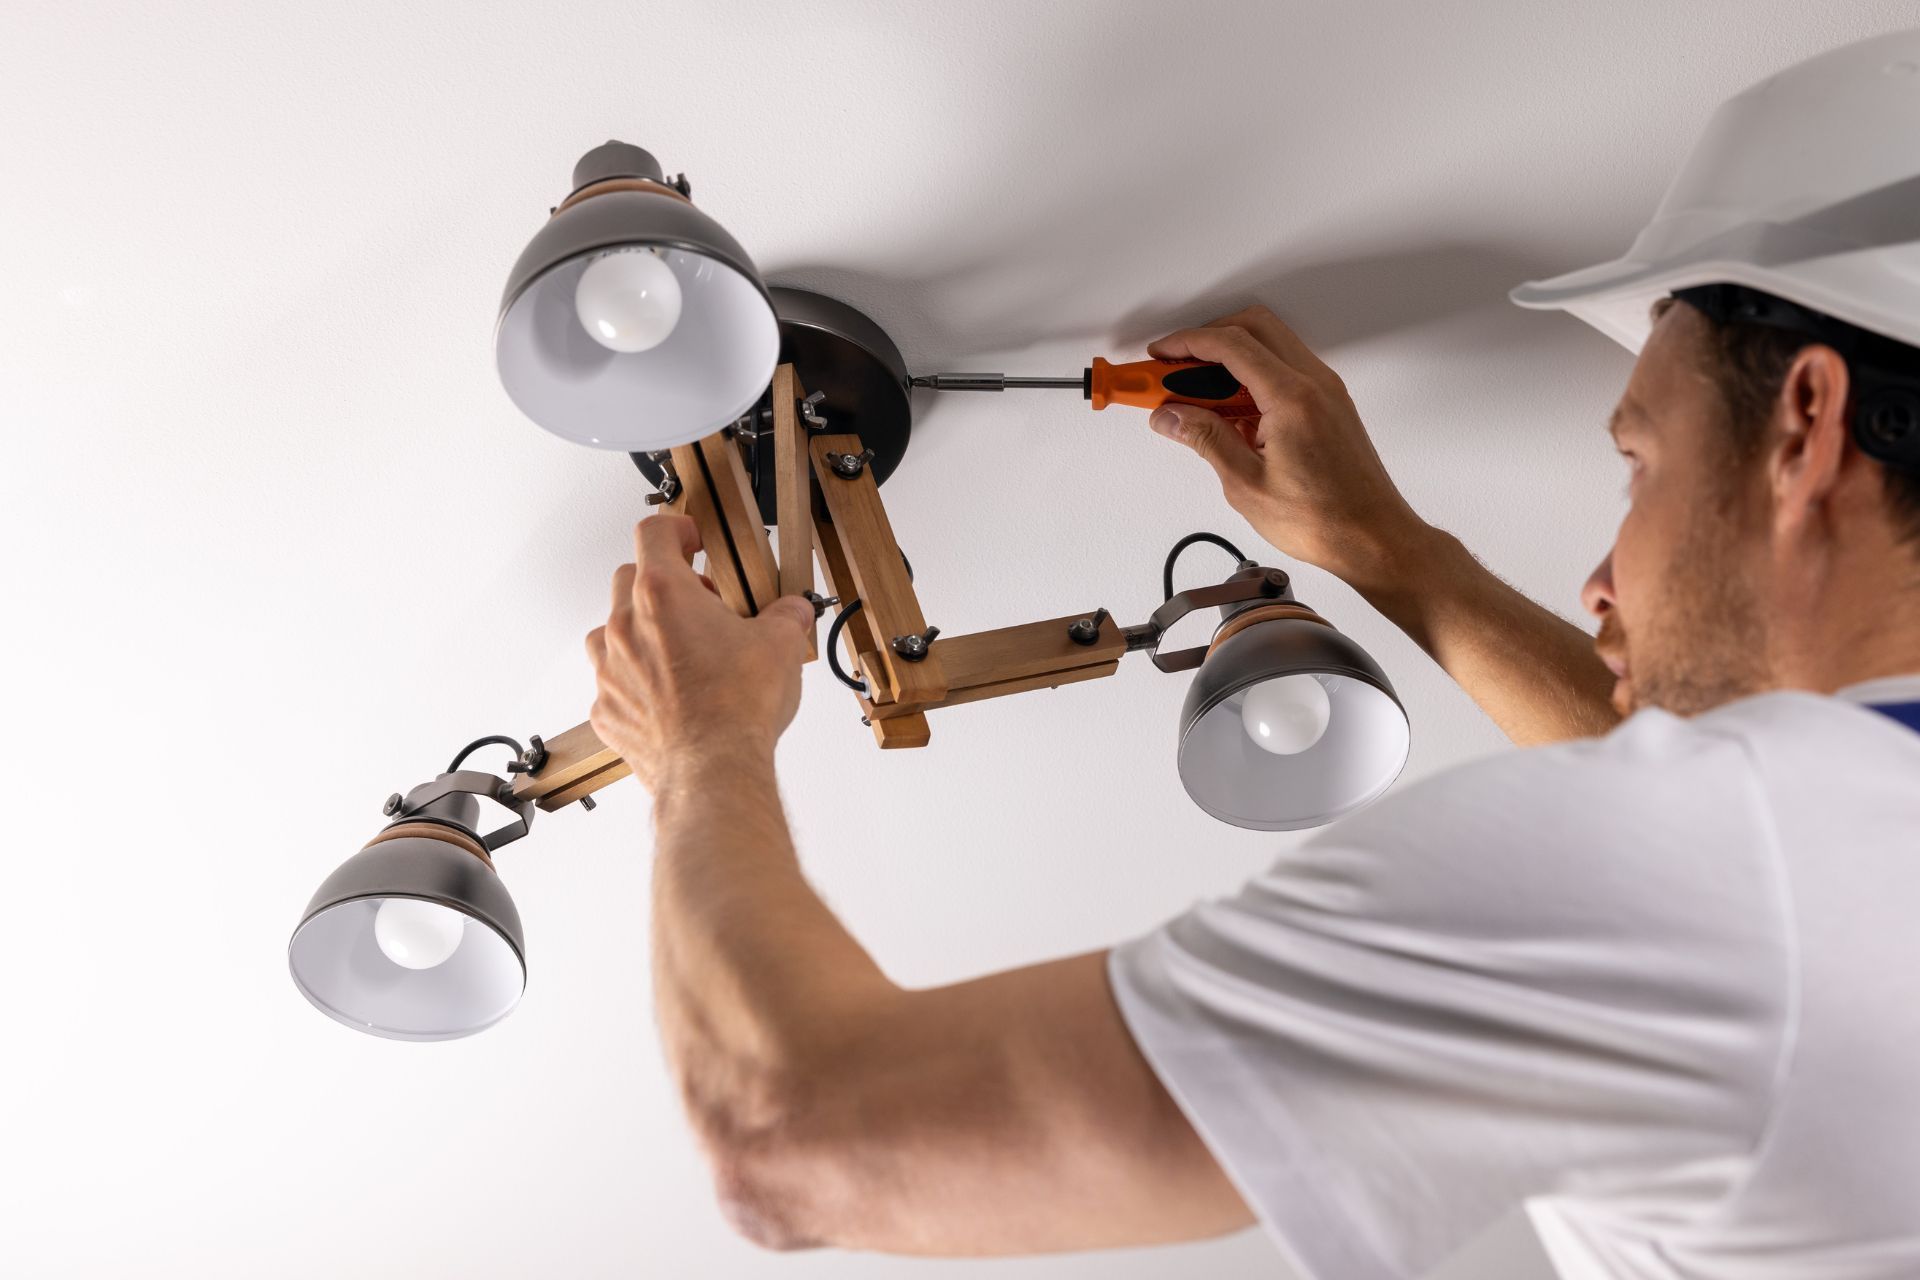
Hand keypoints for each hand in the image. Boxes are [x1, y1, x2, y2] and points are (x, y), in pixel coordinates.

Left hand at [587, 515, 815, 791]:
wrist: (712, 770)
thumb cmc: (736, 709)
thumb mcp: (781, 646)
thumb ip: (787, 616)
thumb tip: (793, 612)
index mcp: (664, 594)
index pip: (654, 532)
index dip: (676, 528)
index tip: (690, 538)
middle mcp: (626, 626)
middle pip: (629, 578)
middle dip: (662, 583)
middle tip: (698, 603)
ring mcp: (610, 670)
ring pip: (612, 631)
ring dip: (640, 631)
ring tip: (679, 650)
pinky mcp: (607, 710)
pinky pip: (613, 682)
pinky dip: (634, 681)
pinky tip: (667, 695)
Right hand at [1147, 305, 1425, 587]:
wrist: (1374, 538)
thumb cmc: (1325, 520)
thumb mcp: (1246, 484)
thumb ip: (1205, 439)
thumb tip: (1171, 416)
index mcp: (1292, 398)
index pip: (1231, 345)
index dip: (1186, 343)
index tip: (1159, 356)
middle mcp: (1314, 384)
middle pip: (1253, 327)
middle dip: (1207, 339)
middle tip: (1174, 368)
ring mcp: (1326, 391)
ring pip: (1270, 345)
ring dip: (1230, 358)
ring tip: (1196, 398)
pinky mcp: (1329, 404)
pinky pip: (1284, 369)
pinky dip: (1252, 376)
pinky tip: (1229, 413)